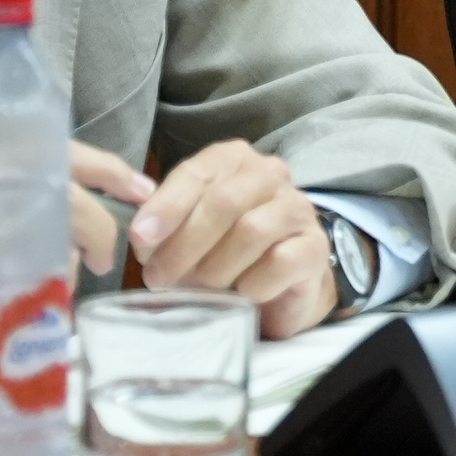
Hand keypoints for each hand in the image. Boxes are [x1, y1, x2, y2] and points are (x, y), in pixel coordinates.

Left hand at [130, 140, 342, 336]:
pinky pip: (279, 262)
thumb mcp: (183, 234)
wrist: (272, 287)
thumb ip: (162, 228)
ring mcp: (298, 209)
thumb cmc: (219, 254)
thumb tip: (143, 236)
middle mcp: (270, 175)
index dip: (166, 206)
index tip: (141, 238)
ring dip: (215, 269)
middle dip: (185, 243)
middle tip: (159, 278)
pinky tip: (240, 295)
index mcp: (233, 160)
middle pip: (225, 201)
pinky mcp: (315, 247)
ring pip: (252, 231)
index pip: (197, 172)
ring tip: (200, 289)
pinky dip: (250, 286)